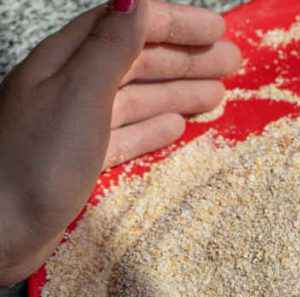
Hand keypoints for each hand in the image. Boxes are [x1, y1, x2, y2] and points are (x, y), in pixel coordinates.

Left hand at [0, 0, 240, 284]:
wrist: (0, 229)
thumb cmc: (37, 159)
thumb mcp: (80, 94)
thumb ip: (112, 48)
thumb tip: (138, 1)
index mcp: (64, 61)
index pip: (126, 26)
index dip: (174, 23)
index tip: (219, 30)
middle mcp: (69, 86)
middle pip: (136, 60)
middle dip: (185, 58)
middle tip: (233, 61)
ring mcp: (75, 125)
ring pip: (137, 98)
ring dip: (178, 91)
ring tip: (218, 94)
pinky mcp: (80, 161)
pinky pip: (127, 134)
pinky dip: (155, 126)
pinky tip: (176, 126)